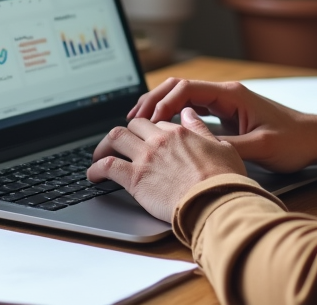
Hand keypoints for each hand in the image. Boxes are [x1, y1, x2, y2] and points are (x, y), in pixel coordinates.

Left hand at [87, 108, 245, 222]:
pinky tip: (93, 176)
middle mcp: (159, 140)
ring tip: (99, 156)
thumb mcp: (221, 147)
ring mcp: (145, 157)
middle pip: (133, 125)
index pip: (157, 124)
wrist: (214, 201)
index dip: (150, 132)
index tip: (146, 141)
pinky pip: (107, 166)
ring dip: (104, 145)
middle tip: (120, 146)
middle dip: (126, 134)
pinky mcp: (134, 178)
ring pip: (115, 137)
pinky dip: (95, 169)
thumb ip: (201, 129)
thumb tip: (189, 114)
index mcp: (179, 132)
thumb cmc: (223, 180)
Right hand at [127, 78, 316, 172]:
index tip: (146, 121)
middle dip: (154, 100)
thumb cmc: (294, 140)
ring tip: (140, 123)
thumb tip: (195, 149)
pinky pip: (194, 109)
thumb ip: (226, 147)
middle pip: (179, 88)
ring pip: (184, 98)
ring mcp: (226, 103)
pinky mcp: (228, 115)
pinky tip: (163, 129)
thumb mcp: (260, 148)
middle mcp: (226, 94)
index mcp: (232, 94)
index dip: (162, 102)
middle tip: (132, 119)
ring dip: (161, 107)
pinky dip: (174, 116)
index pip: (187, 89)